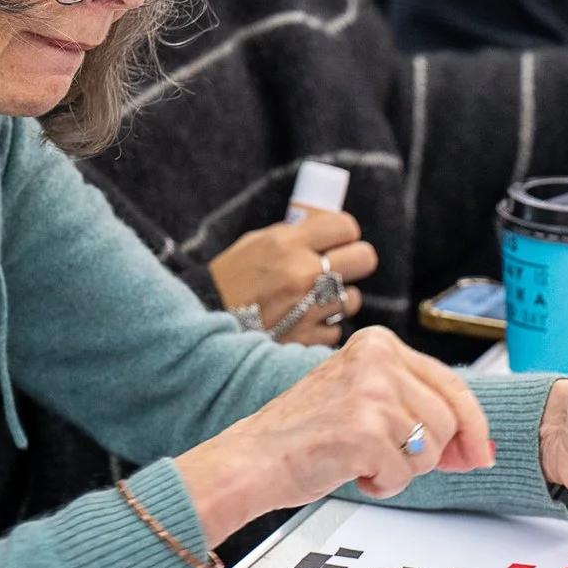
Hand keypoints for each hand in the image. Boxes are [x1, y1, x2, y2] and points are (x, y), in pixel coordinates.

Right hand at [175, 327, 494, 540]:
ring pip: (431, 450)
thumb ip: (416, 409)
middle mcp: (378, 360)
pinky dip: (382, 485)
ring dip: (402, 470)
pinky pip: (404, 475)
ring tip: (362, 461)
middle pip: (448, 420)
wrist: (250, 459)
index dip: (472, 425)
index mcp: (378, 344)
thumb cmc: (301, 435)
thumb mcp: (363, 399)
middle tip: (393, 463)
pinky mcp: (365, 432)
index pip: (452, 383)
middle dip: (430, 454)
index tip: (478, 452)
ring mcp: (373, 394)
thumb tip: (476, 446)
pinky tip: (351, 471)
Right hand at [207, 209, 378, 346]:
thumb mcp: (254, 245)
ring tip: (313, 300)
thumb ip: (292, 237)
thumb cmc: (229, 282)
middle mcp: (302, 274)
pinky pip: (335, 330)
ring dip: (337, 300)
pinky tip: (301, 324)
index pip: (346, 226)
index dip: (346, 233)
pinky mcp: (308, 340)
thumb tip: (328, 232)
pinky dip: (322, 328)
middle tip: (341, 267)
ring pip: (352, 299)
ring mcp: (307, 309)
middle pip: (364, 258)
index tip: (340, 241)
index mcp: (287, 244)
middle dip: (355, 262)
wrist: (203, 328)